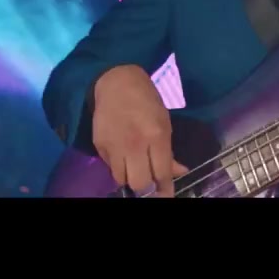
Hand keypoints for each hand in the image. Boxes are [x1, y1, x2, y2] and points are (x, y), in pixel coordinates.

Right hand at [91, 64, 187, 196]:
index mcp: (156, 136)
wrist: (116, 83)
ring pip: (121, 179)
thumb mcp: (164, 122)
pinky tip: (123, 158)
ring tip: (136, 172)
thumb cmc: (146, 101)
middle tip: (150, 186)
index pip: (161, 173)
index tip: (166, 195)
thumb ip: (169, 150)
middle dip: (146, 189)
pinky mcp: (99, 145)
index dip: (165, 189)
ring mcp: (114, 146)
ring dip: (130, 178)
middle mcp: (135, 145)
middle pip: (140, 183)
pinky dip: (118, 167)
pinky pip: (110, 166)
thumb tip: (179, 172)